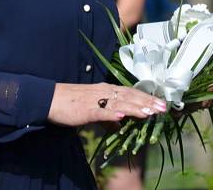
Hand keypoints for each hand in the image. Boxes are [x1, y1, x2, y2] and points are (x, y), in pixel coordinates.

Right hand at [47, 83, 166, 126]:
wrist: (49, 99)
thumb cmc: (71, 103)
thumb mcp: (93, 108)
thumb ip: (108, 115)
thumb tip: (120, 122)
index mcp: (106, 90)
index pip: (131, 92)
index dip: (147, 97)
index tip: (162, 103)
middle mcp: (104, 92)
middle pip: (130, 96)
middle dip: (147, 102)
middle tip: (163, 108)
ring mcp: (95, 100)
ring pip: (119, 102)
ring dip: (135, 107)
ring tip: (149, 112)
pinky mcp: (86, 109)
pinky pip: (101, 111)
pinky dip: (112, 113)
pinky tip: (122, 116)